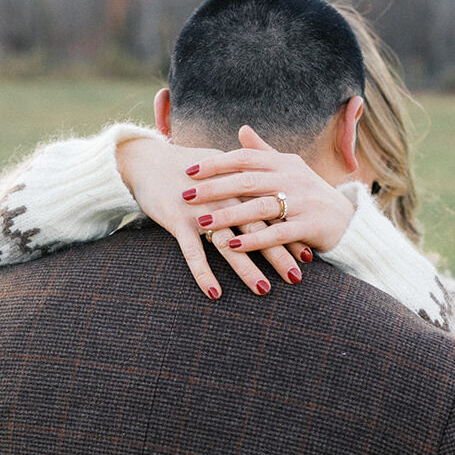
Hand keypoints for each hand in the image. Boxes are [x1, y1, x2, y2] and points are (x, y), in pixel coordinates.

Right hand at [115, 135, 303, 299]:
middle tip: (297, 278)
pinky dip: (203, 274)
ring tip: (264, 290)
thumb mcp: (220, 171)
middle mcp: (224, 198)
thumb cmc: (186, 170)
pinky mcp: (178, 221)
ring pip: (229, 244)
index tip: (308, 255)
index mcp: (237, 186)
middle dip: (278, 254)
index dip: (289, 233)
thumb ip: (244, 185)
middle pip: (257, 230)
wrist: (146, 160)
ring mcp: (201, 211)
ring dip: (247, 268)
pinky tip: (215, 294)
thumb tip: (269, 197)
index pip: (270, 213)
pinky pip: (193, 253)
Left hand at [180, 126, 355, 255]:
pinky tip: (233, 245)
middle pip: (247, 181)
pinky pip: (277, 233)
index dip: (216, 164)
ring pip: (259, 207)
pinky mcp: (309, 226)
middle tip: (186, 196)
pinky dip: (254, 240)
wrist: (348, 221)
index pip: (244, 158)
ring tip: (204, 223)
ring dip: (229, 215)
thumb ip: (264, 152)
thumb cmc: (311, 194)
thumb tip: (241, 129)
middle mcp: (292, 179)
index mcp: (283, 163)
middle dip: (214, 188)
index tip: (189, 171)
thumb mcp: (290, 169)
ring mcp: (302, 202)